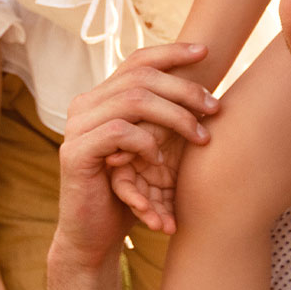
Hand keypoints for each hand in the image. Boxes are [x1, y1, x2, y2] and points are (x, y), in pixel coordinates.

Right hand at [57, 42, 219, 259]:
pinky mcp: (75, 153)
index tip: (205, 52)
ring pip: (133, 100)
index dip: (171, 52)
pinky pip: (119, 132)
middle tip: (215, 108)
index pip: (137, 62)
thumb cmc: (128, 192)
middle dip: (184, 89)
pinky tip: (160, 162)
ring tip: (200, 137)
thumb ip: (160, 117)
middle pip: (141, 78)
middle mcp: (84, 105)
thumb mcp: (150, 148)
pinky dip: (147, 143)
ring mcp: (76, 127)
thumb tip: (204, 86)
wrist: (94, 237)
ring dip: (175, 116)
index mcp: (101, 97)